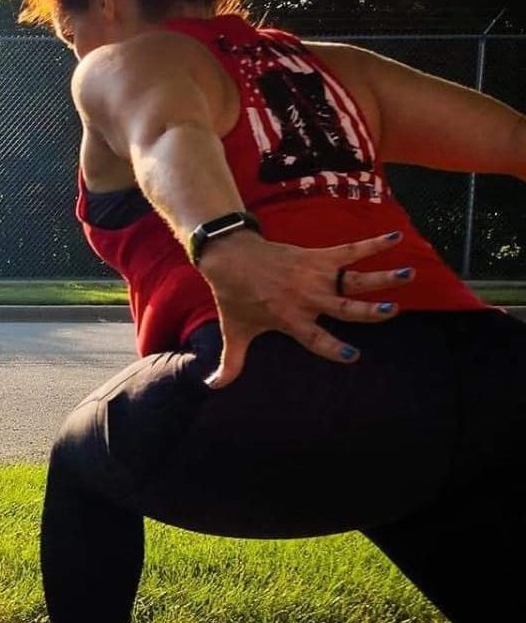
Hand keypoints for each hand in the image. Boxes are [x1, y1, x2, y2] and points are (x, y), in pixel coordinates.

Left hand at [199, 229, 414, 388]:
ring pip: (355, 279)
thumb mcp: (234, 332)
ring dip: (382, 277)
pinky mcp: (318, 256)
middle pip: (344, 307)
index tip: (353, 355)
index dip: (333, 348)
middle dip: (368, 310)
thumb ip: (231, 362)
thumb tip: (213, 386)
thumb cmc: (234, 298)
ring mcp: (315, 276)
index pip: (316, 339)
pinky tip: (395, 236)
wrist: (230, 258)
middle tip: (391, 310)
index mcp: (291, 320)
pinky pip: (350, 250)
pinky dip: (372, 243)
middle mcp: (307, 299)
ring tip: (408, 274)